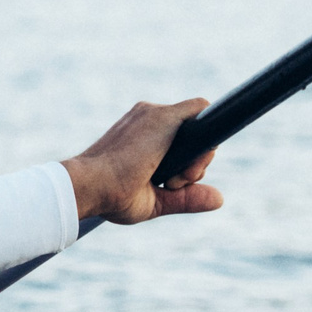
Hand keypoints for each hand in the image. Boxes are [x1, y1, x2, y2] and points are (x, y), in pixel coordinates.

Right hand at [60, 97, 224, 225]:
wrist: (91, 185)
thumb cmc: (111, 195)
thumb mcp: (155, 200)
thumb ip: (186, 197)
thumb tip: (220, 198)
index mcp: (143, 136)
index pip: (179, 142)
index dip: (186, 163)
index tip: (172, 183)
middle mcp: (149, 119)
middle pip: (192, 135)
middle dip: (193, 165)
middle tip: (172, 184)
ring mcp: (155, 114)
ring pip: (199, 126)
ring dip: (197, 159)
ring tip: (170, 180)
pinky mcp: (164, 115)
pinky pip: (202, 111)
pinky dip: (206, 134)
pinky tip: (189, 161)